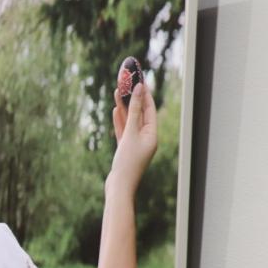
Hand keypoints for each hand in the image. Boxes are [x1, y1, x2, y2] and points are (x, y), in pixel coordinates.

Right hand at [108, 82, 157, 196]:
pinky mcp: (124, 149)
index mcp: (152, 135)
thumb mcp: (131, 133)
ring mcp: (134, 143)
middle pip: (139, 114)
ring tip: (118, 91)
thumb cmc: (127, 162)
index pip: (149, 109)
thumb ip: (134, 111)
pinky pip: (122, 130)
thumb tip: (138, 90)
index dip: (144, 94)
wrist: (119, 186)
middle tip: (128, 82)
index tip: (139, 80)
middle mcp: (145, 138)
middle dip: (133, 98)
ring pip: (129, 121)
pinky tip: (115, 109)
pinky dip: (119, 120)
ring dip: (124, 107)